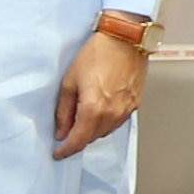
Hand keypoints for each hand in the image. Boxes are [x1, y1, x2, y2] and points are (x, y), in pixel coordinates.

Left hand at [55, 25, 148, 158]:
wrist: (125, 40)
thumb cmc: (97, 54)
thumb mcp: (70, 81)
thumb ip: (64, 110)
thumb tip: (62, 130)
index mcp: (94, 109)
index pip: (78, 140)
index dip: (66, 150)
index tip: (58, 153)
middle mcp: (112, 113)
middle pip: (92, 138)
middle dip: (78, 139)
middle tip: (67, 132)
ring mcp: (126, 110)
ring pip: (106, 131)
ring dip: (93, 131)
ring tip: (83, 118)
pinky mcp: (135, 103)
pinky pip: (118, 121)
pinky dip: (106, 122)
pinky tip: (99, 111)